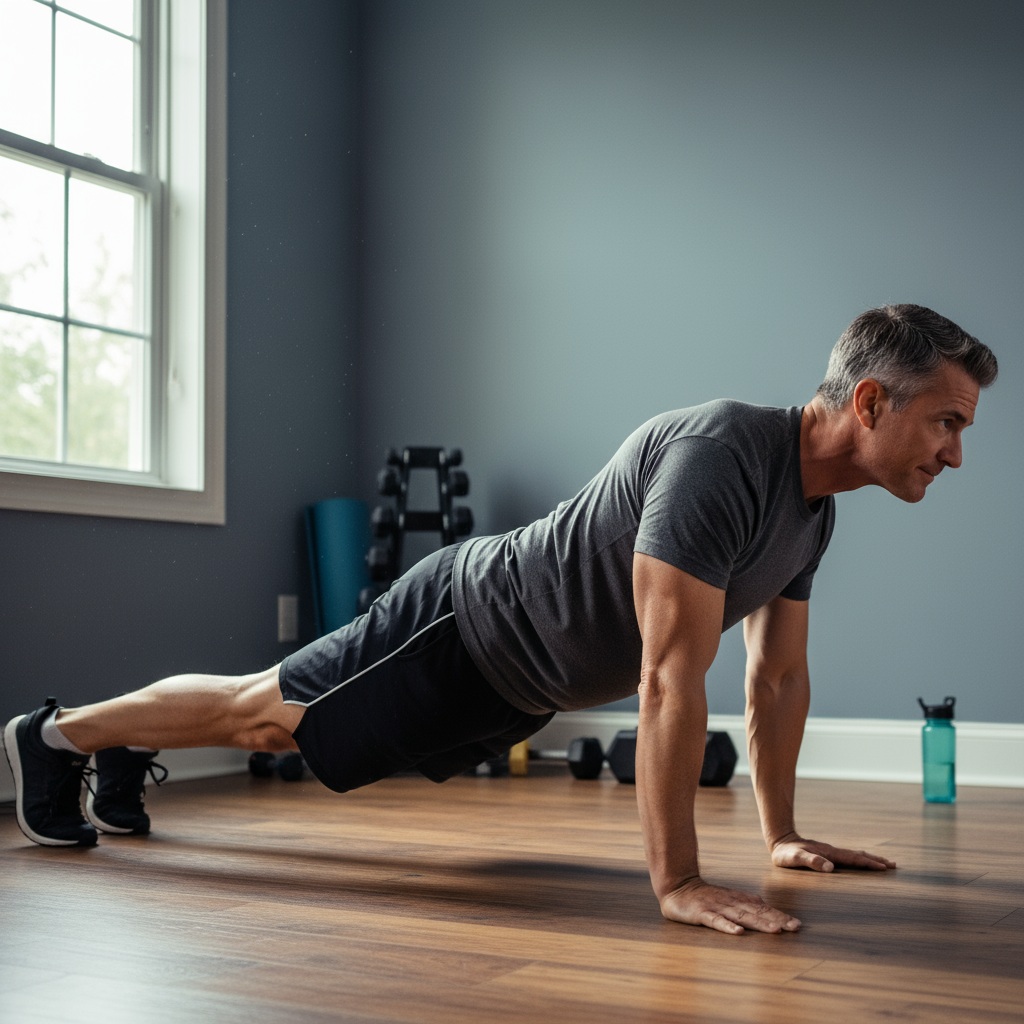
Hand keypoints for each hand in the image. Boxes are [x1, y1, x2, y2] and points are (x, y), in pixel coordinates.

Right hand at [659, 876, 801, 934]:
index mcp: (737, 899)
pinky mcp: (701, 914)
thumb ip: (744, 901)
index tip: (797, 925)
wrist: (676, 885)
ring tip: (775, 930)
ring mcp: (716, 907)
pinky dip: (727, 926)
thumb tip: (764, 904)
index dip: (779, 915)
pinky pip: (715, 921)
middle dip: (776, 920)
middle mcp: (730, 902)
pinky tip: (738, 932)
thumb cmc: (703, 895)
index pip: (762, 908)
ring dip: (759, 923)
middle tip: (795, 928)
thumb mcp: (727, 897)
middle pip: (756, 912)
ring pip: (741, 916)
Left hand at [771, 833, 896, 872]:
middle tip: (894, 865)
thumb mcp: (795, 858)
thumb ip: (811, 862)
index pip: (853, 859)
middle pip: (858, 855)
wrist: (780, 841)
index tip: (884, 867)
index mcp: (829, 853)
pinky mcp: (827, 855)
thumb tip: (830, 868)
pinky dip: (859, 860)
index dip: (868, 864)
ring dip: (870, 859)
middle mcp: (832, 852)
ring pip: (854, 855)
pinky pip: (848, 857)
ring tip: (884, 863)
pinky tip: (862, 863)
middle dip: (876, 860)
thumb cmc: (785, 853)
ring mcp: (831, 852)